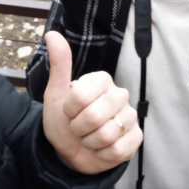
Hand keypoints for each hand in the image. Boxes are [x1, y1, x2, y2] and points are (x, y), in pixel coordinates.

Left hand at [42, 31, 142, 174]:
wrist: (71, 152)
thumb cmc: (64, 121)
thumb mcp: (55, 95)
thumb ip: (59, 65)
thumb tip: (51, 34)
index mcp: (101, 80)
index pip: (80, 96)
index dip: (69, 110)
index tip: (69, 111)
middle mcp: (120, 94)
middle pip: (93, 116)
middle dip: (78, 128)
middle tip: (79, 127)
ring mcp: (131, 116)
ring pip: (107, 134)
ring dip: (90, 143)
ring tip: (90, 138)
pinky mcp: (137, 137)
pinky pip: (118, 150)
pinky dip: (103, 154)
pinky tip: (102, 148)